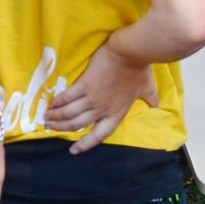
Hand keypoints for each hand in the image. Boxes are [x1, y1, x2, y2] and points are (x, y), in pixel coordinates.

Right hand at [44, 43, 159, 153]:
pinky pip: (67, 98)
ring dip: (56, 117)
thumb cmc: (139, 69)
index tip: (73, 150)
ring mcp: (92, 98)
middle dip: (63, 128)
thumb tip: (157, 105)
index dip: (85, 144)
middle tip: (51, 128)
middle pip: (78, 124)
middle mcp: (102, 110)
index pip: (99, 135)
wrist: (131, 52)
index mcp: (116, 113)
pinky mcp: (84, 85)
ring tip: (47, 118)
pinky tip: (50, 104)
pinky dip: (58, 102)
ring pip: (70, 113)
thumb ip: (150, 98)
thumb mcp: (146, 88)